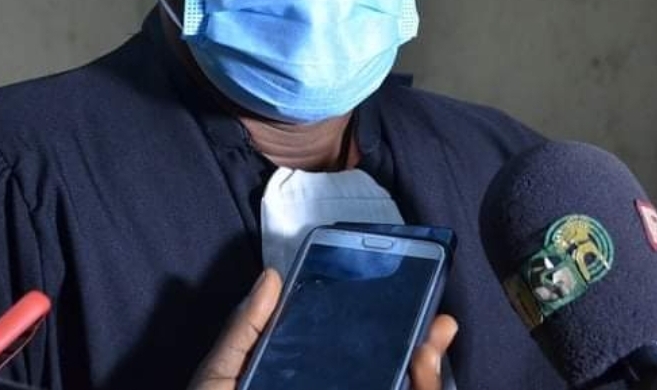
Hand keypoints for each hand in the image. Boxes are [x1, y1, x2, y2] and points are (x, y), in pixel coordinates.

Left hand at [186, 268, 459, 389]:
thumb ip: (246, 330)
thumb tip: (272, 277)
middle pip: (389, 380)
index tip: (408, 305)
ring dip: (425, 379)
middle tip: (436, 324)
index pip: (355, 362)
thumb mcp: (220, 376)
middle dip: (422, 355)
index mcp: (306, 387)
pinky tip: (416, 374)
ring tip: (425, 351)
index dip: (386, 335)